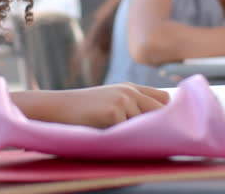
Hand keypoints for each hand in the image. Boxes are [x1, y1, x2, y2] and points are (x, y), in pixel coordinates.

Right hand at [14, 84, 169, 127]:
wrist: (59, 107)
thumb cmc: (84, 109)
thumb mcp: (111, 99)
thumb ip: (132, 106)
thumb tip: (155, 125)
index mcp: (131, 87)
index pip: (163, 98)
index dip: (166, 112)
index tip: (164, 124)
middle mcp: (130, 91)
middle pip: (159, 111)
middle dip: (157, 125)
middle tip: (148, 137)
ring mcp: (123, 100)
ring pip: (144, 124)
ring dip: (135, 133)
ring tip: (119, 134)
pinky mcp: (114, 112)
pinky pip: (127, 132)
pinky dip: (121, 137)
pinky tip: (108, 134)